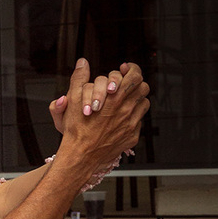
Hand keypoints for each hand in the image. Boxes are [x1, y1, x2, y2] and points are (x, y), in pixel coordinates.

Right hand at [56, 58, 148, 176]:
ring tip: (124, 101)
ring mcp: (131, 124)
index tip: (126, 69)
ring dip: (136, 99)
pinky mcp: (131, 136)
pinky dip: (132, 117)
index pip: (136, 75)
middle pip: (143, 87)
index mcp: (116, 97)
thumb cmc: (77, 130)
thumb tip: (83, 63)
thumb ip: (79, 78)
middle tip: (126, 84)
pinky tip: (121, 119)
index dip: (132, 69)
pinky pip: (139, 121)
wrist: (80, 155)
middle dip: (135, 83)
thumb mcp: (73, 100)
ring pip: (144, 104)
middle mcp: (127, 109)